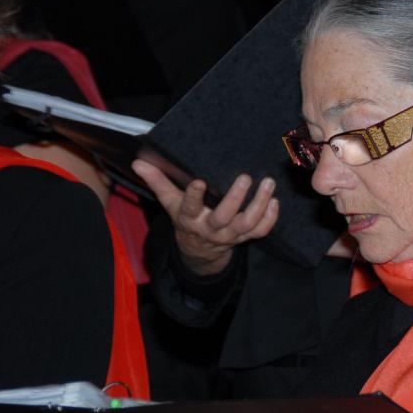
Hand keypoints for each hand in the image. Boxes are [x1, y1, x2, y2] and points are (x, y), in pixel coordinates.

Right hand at [133, 160, 277, 275]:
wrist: (199, 250)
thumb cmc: (185, 217)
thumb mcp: (170, 202)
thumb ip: (157, 181)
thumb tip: (137, 162)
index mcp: (190, 218)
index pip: (190, 208)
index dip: (194, 196)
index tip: (199, 181)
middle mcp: (211, 228)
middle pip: (223, 218)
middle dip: (235, 199)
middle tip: (245, 177)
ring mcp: (230, 235)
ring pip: (247, 224)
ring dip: (260, 205)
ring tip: (268, 183)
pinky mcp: (245, 237)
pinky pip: (260, 232)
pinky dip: (270, 219)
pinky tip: (275, 201)